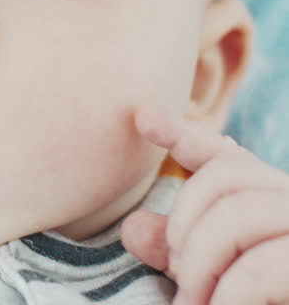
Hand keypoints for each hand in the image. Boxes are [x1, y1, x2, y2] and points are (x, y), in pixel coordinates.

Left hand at [121, 106, 288, 304]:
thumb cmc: (263, 302)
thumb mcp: (212, 281)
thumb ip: (178, 252)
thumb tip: (134, 227)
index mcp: (271, 204)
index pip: (226, 157)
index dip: (184, 134)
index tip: (142, 119)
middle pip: (224, 178)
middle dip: (184, 225)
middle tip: (178, 277)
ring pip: (239, 215)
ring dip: (199, 264)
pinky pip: (262, 266)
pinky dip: (226, 295)